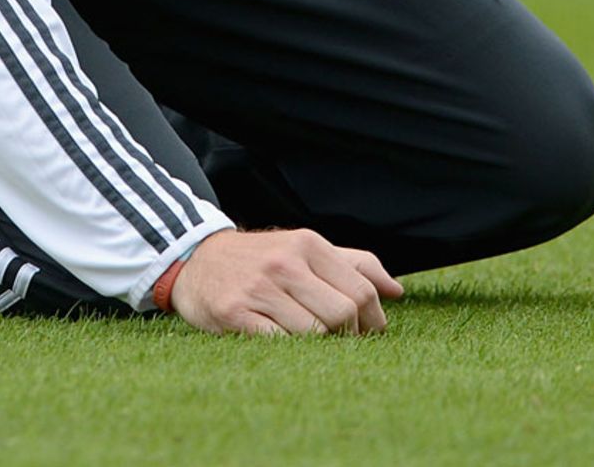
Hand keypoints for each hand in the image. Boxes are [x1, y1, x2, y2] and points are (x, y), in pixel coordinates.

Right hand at [168, 228, 402, 336]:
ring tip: (302, 335)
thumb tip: (396, 290)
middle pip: (342, 315)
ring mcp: (258, 288)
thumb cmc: (262, 258)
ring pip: (314, 334)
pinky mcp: (235, 313)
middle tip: (336, 340)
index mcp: (307, 244)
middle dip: (346, 336)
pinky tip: (279, 339)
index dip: (371, 321)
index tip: (363, 332)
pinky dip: (287, 349)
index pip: (360, 291)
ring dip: (316, 345)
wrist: (197, 259)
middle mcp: (284, 262)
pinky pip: (279, 345)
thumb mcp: (306, 249)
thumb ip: (353, 264)